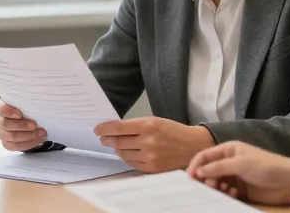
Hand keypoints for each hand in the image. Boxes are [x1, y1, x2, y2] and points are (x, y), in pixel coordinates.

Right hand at [0, 99, 46, 151]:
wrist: (32, 122)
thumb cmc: (28, 110)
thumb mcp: (27, 103)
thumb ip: (28, 102)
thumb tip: (38, 101)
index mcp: (0, 107)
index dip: (8, 111)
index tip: (20, 114)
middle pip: (5, 124)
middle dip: (22, 126)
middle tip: (34, 125)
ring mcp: (1, 133)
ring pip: (10, 137)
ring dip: (28, 136)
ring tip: (41, 133)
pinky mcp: (6, 143)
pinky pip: (15, 146)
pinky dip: (28, 144)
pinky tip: (38, 140)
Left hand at [94, 117, 214, 172]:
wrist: (193, 146)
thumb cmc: (173, 131)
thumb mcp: (155, 121)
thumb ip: (136, 125)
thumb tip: (114, 129)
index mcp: (149, 125)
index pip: (118, 128)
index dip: (104, 129)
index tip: (97, 129)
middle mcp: (148, 141)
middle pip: (118, 141)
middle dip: (107, 139)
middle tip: (103, 138)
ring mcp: (150, 156)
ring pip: (123, 153)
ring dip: (118, 148)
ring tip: (119, 145)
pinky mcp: (152, 168)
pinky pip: (132, 163)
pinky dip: (127, 157)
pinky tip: (129, 153)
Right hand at [186, 141, 289, 205]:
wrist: (288, 181)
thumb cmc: (265, 166)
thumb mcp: (240, 164)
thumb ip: (218, 167)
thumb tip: (198, 172)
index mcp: (229, 150)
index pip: (205, 156)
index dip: (196, 165)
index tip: (190, 177)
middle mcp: (230, 162)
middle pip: (209, 170)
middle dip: (206, 179)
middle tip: (210, 186)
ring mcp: (235, 175)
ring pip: (217, 182)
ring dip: (217, 187)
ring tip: (224, 190)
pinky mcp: (241, 189)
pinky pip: (227, 192)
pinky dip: (227, 194)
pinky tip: (234, 194)